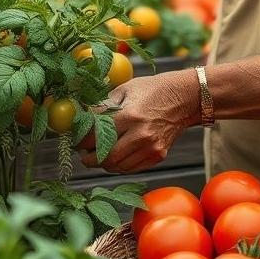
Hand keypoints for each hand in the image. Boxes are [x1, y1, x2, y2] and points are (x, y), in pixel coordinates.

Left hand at [78, 70, 198, 173]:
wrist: (184, 98)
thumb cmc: (152, 89)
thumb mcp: (125, 90)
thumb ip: (104, 106)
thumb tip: (83, 117)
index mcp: (130, 115)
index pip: (97, 134)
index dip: (82, 140)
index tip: (75, 140)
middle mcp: (141, 135)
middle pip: (106, 157)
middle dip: (89, 159)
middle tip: (82, 154)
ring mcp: (151, 148)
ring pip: (118, 167)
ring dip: (103, 164)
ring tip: (96, 155)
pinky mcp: (158, 156)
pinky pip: (131, 168)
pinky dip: (118, 166)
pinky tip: (113, 156)